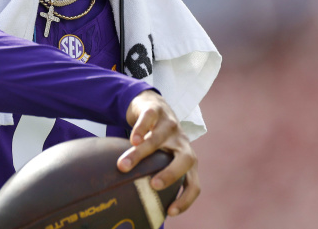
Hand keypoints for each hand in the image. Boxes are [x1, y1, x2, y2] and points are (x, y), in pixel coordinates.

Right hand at [118, 90, 199, 216]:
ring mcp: (171, 126)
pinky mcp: (157, 111)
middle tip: (154, 185)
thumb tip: (140, 208)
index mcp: (186, 159)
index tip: (170, 212)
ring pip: (157, 140)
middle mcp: (182, 143)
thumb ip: (156, 176)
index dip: (186, 199)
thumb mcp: (161, 159)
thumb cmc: (157, 141)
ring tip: (123, 166)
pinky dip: (141, 130)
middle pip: (185, 160)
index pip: (194, 183)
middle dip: (171, 174)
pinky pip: (150, 120)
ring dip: (140, 154)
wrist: (153, 105)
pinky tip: (132, 139)